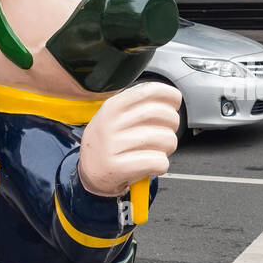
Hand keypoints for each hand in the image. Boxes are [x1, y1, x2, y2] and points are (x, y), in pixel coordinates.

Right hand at [78, 82, 181, 197]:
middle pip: (164, 114)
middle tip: (167, 131)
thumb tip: (169, 97)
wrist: (88, 172)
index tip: (174, 103)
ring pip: (166, 139)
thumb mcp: (115, 116)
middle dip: (174, 123)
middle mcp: (112, 123)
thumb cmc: (109, 142)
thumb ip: (138, 104)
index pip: (151, 90)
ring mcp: (113, 146)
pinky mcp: (119, 168)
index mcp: (113, 106)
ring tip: (157, 150)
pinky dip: (161, 164)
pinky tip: (151, 164)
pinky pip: (158, 162)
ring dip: (169, 146)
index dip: (170, 96)